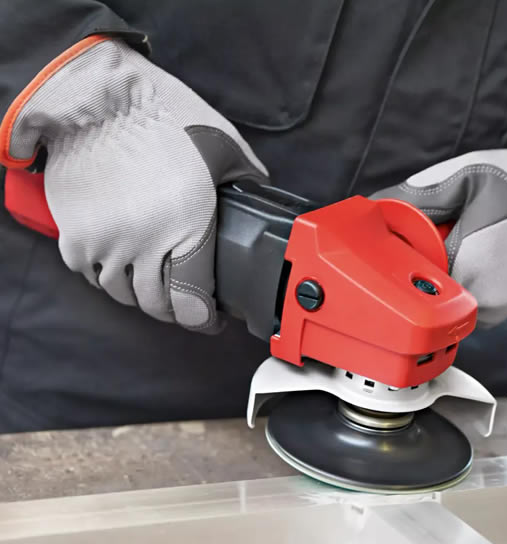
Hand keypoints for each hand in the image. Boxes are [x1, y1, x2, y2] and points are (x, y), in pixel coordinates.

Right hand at [1, 37, 266, 331]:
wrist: (97, 94)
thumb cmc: (164, 115)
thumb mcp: (225, 146)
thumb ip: (249, 182)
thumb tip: (265, 204)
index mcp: (187, 229)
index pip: (192, 302)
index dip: (204, 319)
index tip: (210, 318)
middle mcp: (144, 244)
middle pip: (158, 305)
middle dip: (176, 310)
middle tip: (186, 302)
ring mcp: (106, 242)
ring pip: (124, 293)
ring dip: (142, 295)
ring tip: (155, 284)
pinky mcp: (75, 233)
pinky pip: (90, 274)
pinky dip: (108, 276)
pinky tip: (122, 267)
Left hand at [372, 149, 506, 326]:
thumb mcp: (472, 175)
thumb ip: (420, 194)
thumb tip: (380, 205)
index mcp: (465, 268)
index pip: (408, 264)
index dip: (408, 241)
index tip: (419, 224)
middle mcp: (477, 302)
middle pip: (425, 280)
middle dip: (428, 253)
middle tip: (450, 225)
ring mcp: (491, 312)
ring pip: (446, 290)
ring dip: (448, 264)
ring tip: (474, 236)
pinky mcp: (501, 313)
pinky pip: (467, 295)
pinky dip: (468, 275)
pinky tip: (485, 251)